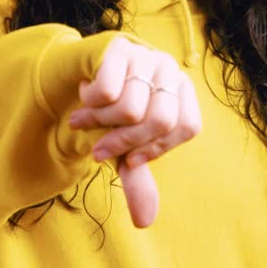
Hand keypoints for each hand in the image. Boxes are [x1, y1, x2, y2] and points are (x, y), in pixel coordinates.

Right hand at [68, 36, 200, 228]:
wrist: (78, 75)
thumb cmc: (110, 113)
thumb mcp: (125, 147)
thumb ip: (137, 178)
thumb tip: (145, 221)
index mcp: (182, 90)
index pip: (188, 127)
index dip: (157, 148)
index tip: (129, 158)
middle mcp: (169, 68)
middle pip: (160, 120)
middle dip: (123, 142)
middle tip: (98, 148)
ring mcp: (145, 53)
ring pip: (130, 108)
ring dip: (99, 122)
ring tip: (86, 118)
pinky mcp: (118, 46)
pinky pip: (107, 89)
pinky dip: (90, 102)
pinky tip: (85, 95)